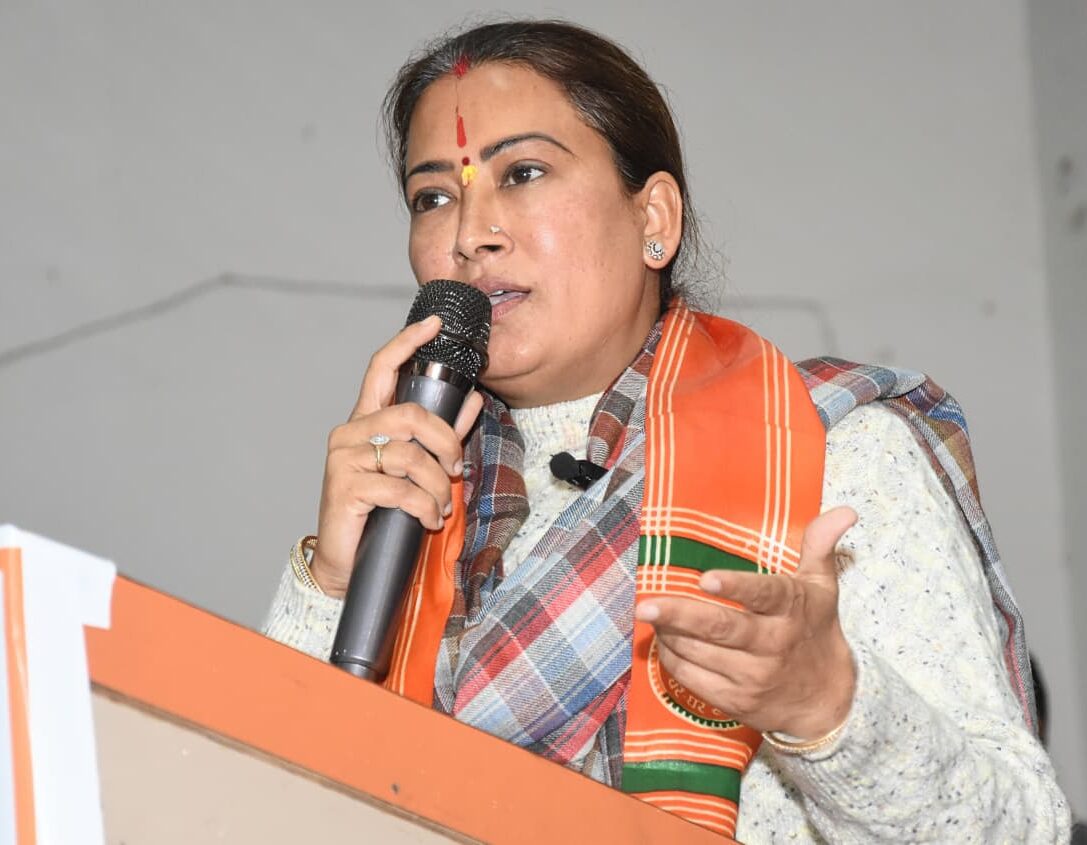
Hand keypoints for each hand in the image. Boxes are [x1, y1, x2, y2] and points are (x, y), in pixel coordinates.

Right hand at [309, 315, 483, 596]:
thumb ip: (443, 433)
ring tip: (439, 507)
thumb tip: (472, 397)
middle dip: (446, 442)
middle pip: (410, 414)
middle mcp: (350, 432)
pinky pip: (399, 488)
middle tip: (457, 469)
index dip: (407, 342)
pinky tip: (426, 519)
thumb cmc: (381, 512)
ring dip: (437, 486)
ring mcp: (344, 459)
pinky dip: (424, 506)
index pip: (382, 367)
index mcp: (366, 420)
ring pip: (409, 455)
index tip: (434, 322)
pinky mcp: (344, 487)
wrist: (347, 563)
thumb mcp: (417, 469)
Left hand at [634, 506, 857, 739]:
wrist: (829, 703)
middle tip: (645, 604)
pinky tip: (664, 642)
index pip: (763, 595)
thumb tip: (844, 511)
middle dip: (679, 615)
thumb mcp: (822, 587)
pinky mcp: (736, 702)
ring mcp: (753, 676)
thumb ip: (820, 546)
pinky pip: (693, 680)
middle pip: (719, 628)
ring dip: (669, 633)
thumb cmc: (816, 632)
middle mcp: (771, 644)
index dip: (734, 587)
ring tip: (651, 613)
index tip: (705, 579)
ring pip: (699, 653)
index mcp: (790, 609)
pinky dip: (672, 660)